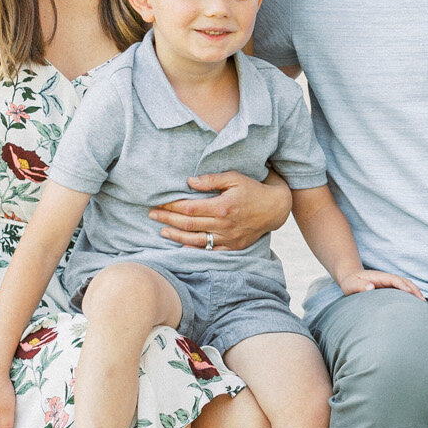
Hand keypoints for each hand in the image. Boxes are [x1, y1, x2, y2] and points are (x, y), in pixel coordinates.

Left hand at [150, 172, 292, 250]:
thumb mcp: (234, 178)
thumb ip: (211, 179)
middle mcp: (223, 224)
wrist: (274, 209)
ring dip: (176, 235)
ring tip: (162, 231)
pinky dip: (193, 248)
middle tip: (152, 215)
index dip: (171, 206)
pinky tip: (182, 244)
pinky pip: (209, 250)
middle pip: (188, 224)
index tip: (159, 203)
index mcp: (222, 206)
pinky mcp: (232, 246)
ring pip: (195, 240)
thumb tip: (189, 181)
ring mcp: (227, 237)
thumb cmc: (253, 189)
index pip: (189, 208)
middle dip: (167, 219)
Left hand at [338, 268, 423, 299]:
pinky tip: (415, 304)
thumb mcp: (350, 285)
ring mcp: (389, 282)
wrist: (350, 277)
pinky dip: (411, 295)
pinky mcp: (389, 287)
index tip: (411, 293)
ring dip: (415, 293)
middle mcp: (387, 278)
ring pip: (406, 285)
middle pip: (405, 282)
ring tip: (423, 305)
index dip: (404, 286)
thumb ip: (359, 286)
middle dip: (415, 290)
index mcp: (380, 277)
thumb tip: (371, 287)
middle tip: (423, 303)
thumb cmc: (350, 283)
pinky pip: (403, 290)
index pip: (395, 280)